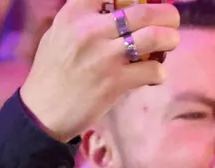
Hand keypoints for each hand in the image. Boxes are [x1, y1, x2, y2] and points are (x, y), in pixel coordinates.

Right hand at [19, 0, 180, 141]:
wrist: (42, 111)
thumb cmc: (52, 71)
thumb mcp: (59, 32)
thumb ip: (83, 16)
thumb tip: (116, 5)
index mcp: (75, 14)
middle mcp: (90, 30)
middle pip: (143, 11)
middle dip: (166, 14)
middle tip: (172, 20)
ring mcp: (105, 56)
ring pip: (154, 37)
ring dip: (170, 38)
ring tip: (171, 42)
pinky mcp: (116, 82)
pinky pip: (153, 70)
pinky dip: (159, 72)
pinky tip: (154, 74)